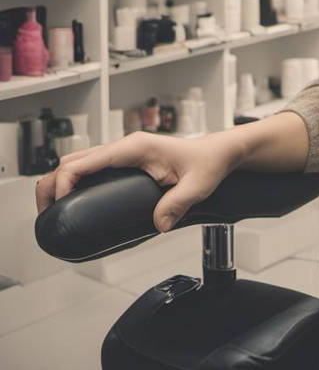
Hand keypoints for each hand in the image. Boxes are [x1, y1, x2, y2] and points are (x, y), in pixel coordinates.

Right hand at [35, 129, 241, 232]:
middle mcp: (126, 146)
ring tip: (53, 212)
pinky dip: (75, 182)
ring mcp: (125, 152)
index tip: (58, 206)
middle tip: (47, 215)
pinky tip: (73, 202)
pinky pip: (92, 168)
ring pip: (80, 163)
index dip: (64, 182)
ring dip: (61, 183)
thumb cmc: (208, 163)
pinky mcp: (127, 161)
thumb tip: (159, 224)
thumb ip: (178, 204)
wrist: (219, 153)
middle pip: (74, 160)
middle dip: (52, 185)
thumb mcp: (197, 186)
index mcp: (135, 147)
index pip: (86, 161)